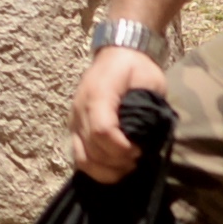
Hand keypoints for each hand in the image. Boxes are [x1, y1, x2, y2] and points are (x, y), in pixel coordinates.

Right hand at [69, 42, 165, 180]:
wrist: (117, 53)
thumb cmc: (136, 67)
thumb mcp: (148, 79)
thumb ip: (146, 108)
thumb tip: (144, 138)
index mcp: (98, 94)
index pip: (102, 131)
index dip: (121, 148)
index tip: (140, 150)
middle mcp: (80, 109)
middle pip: (92, 150)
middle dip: (118, 161)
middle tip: (137, 158)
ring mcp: (74, 120)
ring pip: (82, 159)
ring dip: (106, 170)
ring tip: (126, 164)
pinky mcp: (74, 128)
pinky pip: (78, 156)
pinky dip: (95, 168)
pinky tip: (113, 167)